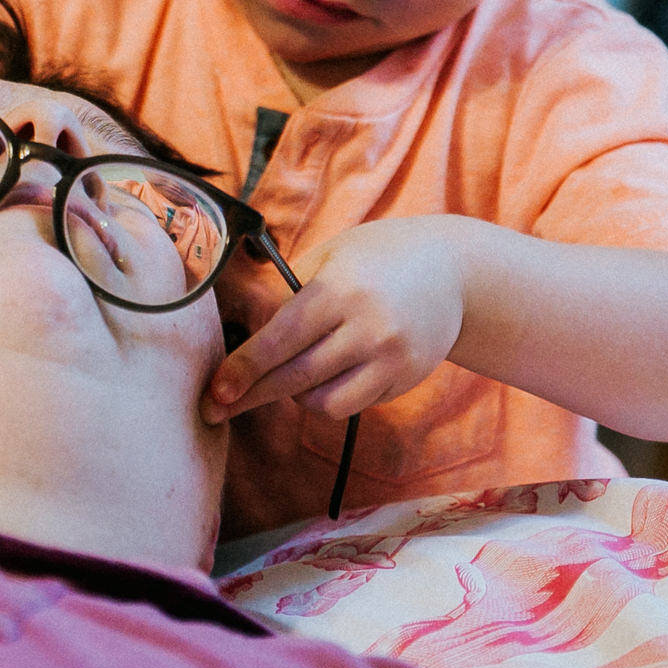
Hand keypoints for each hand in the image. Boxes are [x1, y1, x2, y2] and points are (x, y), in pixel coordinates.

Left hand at [204, 216, 477, 423]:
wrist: (453, 269)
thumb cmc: (375, 258)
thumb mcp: (328, 257)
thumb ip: (288, 295)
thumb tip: (244, 341)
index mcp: (338, 290)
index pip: (280, 340)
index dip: (243, 370)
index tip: (215, 391)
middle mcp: (367, 327)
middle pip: (295, 378)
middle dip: (250, 397)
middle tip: (215, 410)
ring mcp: (391, 358)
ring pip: (324, 403)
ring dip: (296, 395)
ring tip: (296, 370)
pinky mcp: (406, 378)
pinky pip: (354, 404)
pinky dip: (332, 396)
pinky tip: (334, 371)